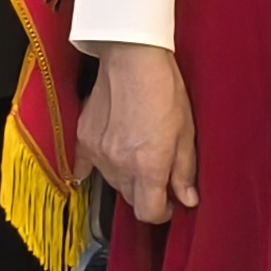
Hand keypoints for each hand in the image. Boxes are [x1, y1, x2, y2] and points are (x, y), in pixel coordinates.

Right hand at [79, 45, 197, 221]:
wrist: (132, 57)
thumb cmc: (165, 89)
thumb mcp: (186, 132)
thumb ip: (184, 171)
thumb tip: (187, 199)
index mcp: (148, 166)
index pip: (148, 212)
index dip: (162, 212)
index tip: (169, 203)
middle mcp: (120, 165)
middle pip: (131, 199)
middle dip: (146, 193)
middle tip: (157, 173)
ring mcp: (98, 154)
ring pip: (113, 183)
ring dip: (126, 178)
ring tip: (137, 152)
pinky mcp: (84, 139)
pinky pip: (86, 167)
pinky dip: (99, 166)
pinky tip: (110, 156)